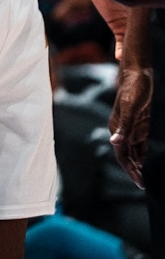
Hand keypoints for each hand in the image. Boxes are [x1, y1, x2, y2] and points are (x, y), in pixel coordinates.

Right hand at [110, 63, 152, 187]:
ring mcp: (130, 127)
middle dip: (132, 170)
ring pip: (131, 151)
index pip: (121, 154)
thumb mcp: (131, 108)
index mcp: (116, 127)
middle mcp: (121, 129)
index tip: (139, 182)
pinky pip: (138, 144)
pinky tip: (144, 161)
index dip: (129, 169)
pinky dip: (141, 154)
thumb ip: (124, 127)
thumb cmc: (134, 88)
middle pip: (125, 155)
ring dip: (136, 164)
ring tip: (143, 178)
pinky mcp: (138, 124)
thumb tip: (114, 143)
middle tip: (142, 184)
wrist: (138, 73)